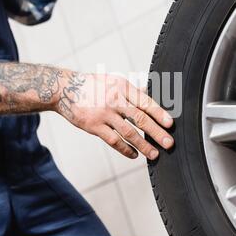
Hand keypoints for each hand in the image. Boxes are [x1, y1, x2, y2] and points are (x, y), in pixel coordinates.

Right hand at [54, 72, 173, 159]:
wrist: (64, 89)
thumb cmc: (92, 85)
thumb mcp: (113, 81)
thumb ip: (131, 91)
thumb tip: (150, 97)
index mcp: (122, 86)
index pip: (145, 101)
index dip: (159, 113)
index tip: (170, 124)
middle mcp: (114, 99)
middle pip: (140, 118)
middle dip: (156, 133)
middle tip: (169, 144)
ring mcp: (104, 114)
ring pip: (128, 133)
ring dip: (143, 145)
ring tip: (154, 154)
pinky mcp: (94, 126)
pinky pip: (114, 140)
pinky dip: (126, 149)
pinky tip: (134, 154)